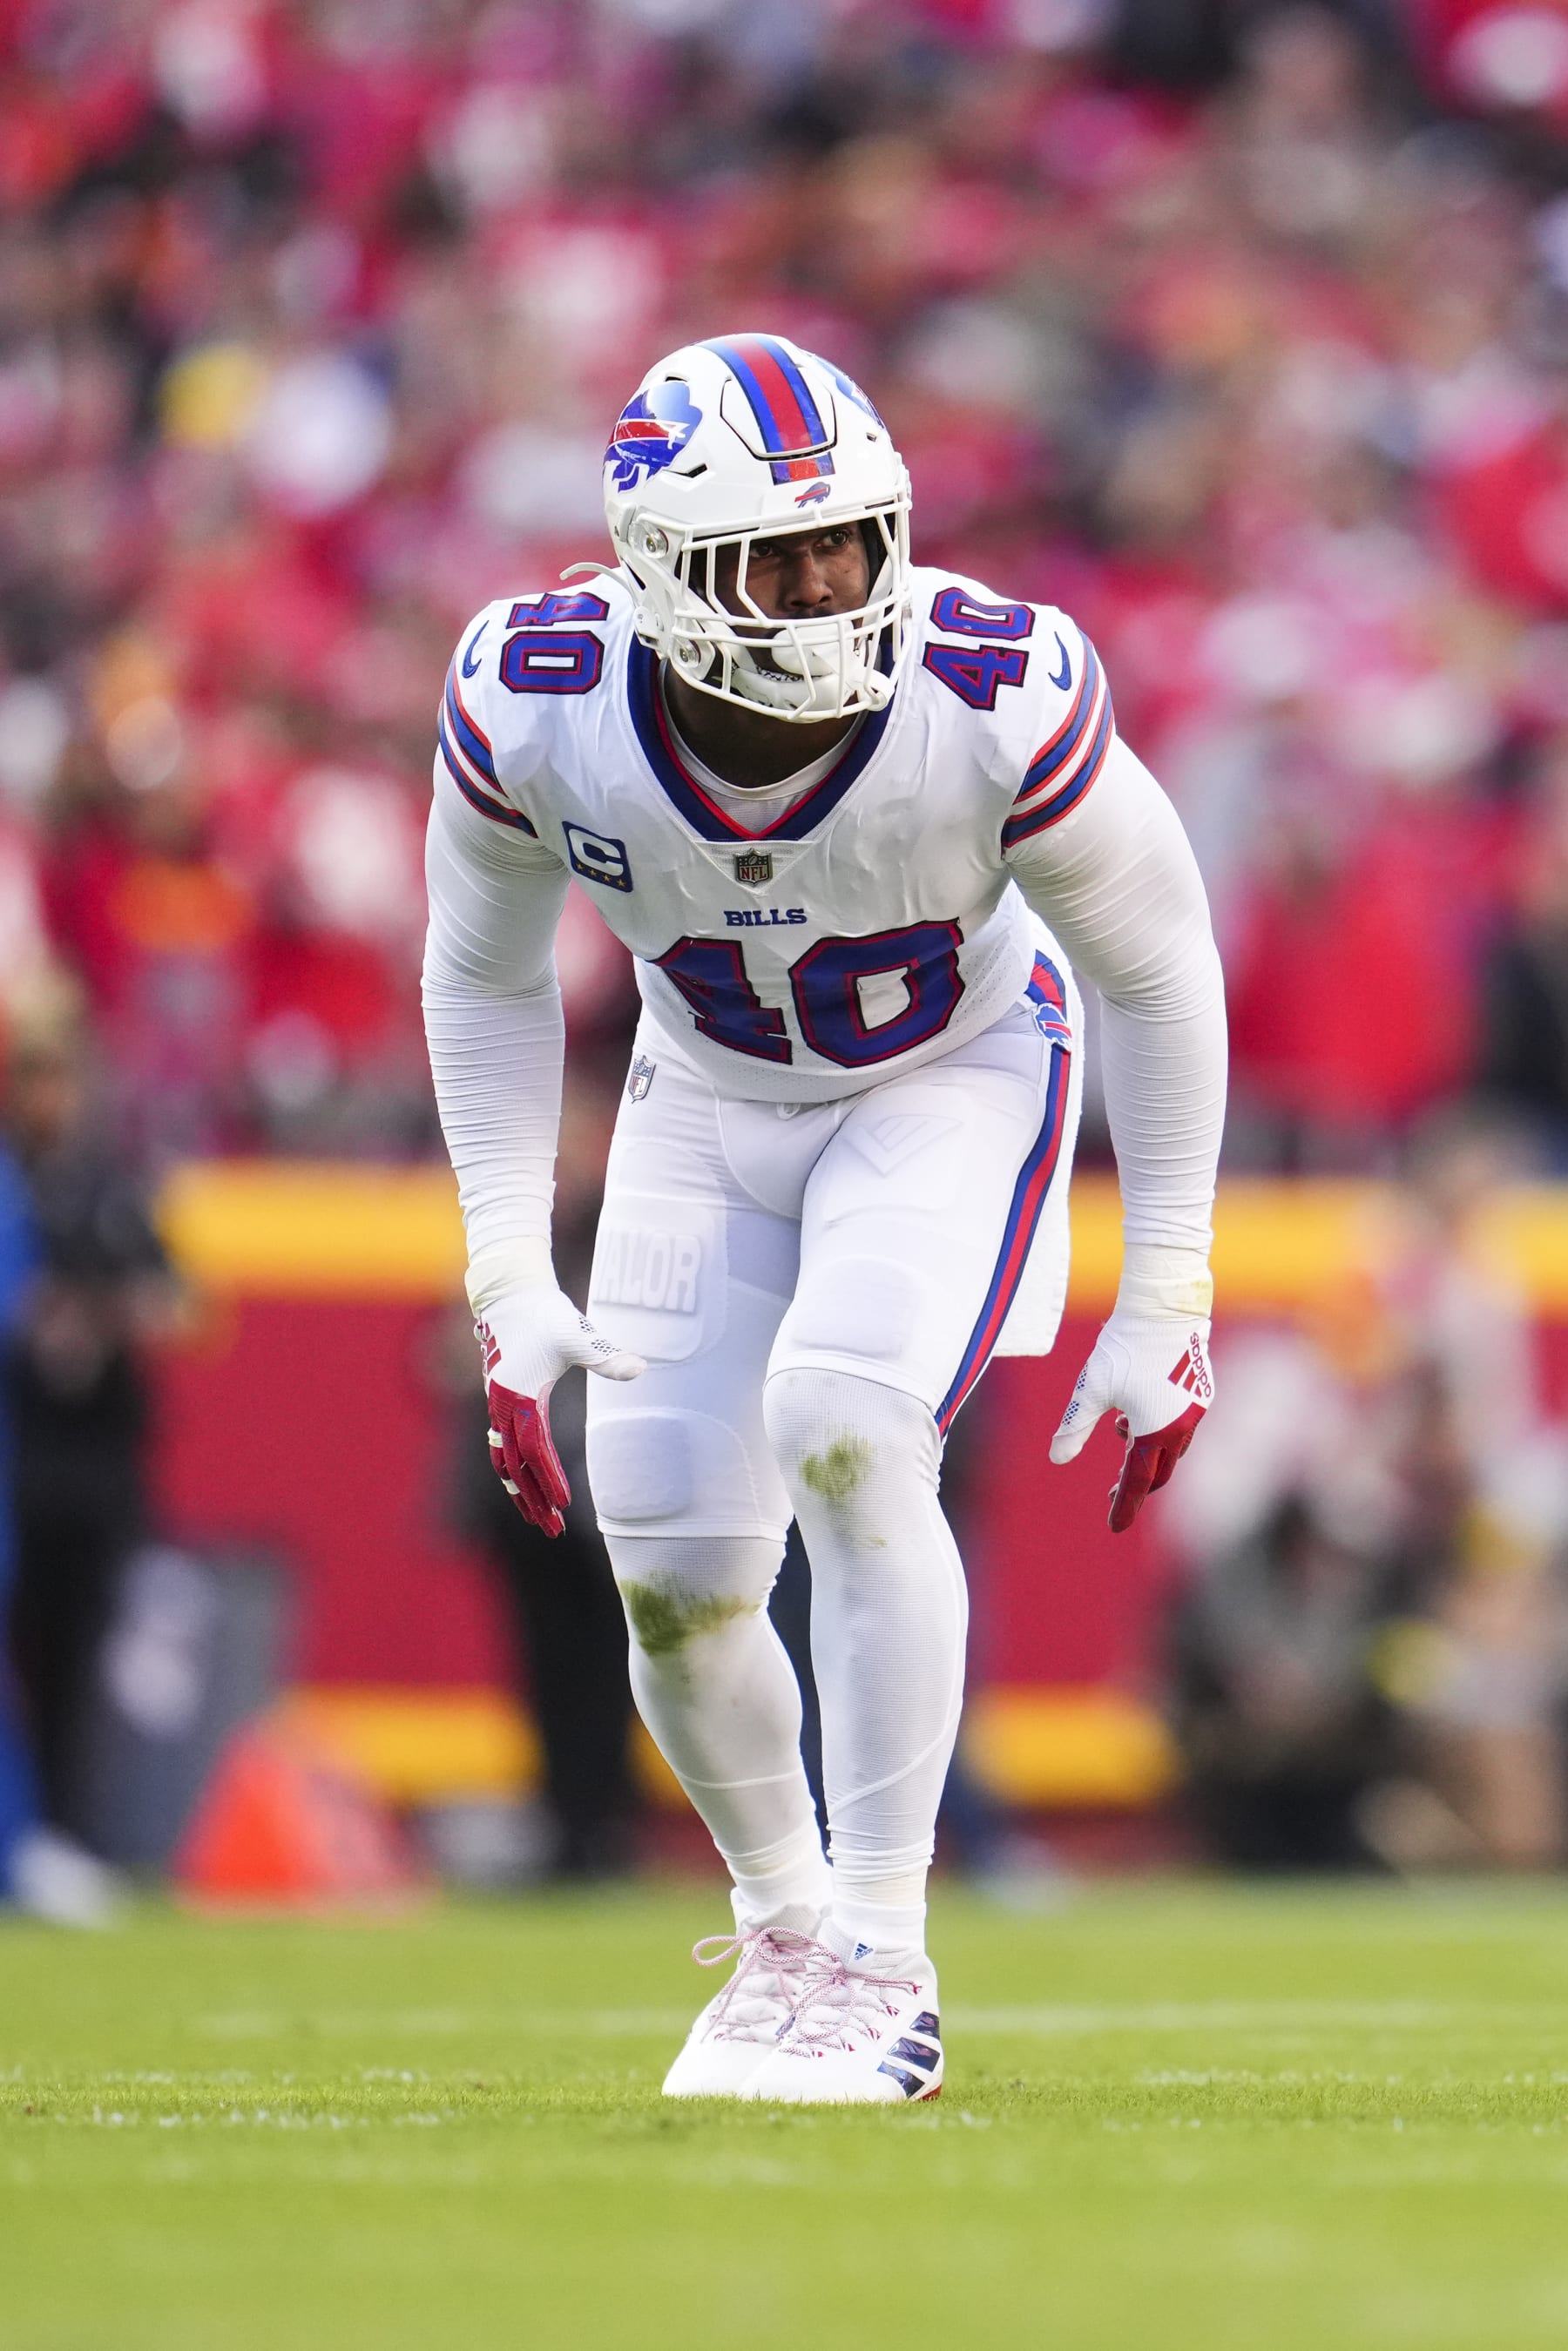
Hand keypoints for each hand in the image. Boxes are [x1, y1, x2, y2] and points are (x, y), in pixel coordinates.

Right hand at [476, 1285, 643, 1535]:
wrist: (511, 1295)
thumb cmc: (546, 1315)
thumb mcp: (578, 1335)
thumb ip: (606, 1356)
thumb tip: (640, 1368)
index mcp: (521, 1397)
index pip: (536, 1450)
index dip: (549, 1479)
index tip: (565, 1505)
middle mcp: (503, 1406)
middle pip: (515, 1467)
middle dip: (533, 1500)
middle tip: (552, 1530)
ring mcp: (498, 1405)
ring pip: (504, 1461)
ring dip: (519, 1492)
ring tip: (536, 1518)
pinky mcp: (499, 1401)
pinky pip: (500, 1447)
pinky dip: (510, 1471)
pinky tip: (523, 1484)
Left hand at [1049, 1313, 1211, 1532]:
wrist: (1164, 1307)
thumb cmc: (1125, 1346)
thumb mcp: (1091, 1389)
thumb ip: (1074, 1426)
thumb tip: (1056, 1458)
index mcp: (1157, 1431)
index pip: (1138, 1482)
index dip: (1125, 1506)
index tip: (1113, 1526)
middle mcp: (1183, 1426)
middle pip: (1159, 1471)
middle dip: (1136, 1484)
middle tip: (1113, 1492)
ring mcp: (1197, 1409)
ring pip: (1172, 1446)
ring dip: (1146, 1451)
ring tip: (1118, 1432)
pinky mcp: (1201, 1390)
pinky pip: (1181, 1424)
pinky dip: (1159, 1429)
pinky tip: (1136, 1410)